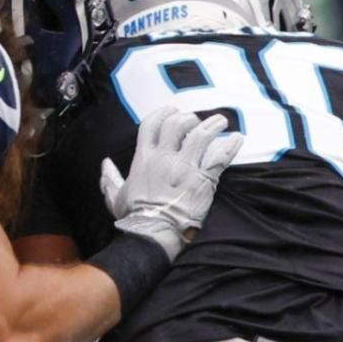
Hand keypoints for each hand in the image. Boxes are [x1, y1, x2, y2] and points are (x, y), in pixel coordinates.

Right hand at [101, 107, 244, 257]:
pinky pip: (221, 157)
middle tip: (197, 119)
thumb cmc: (136, 217)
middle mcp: (165, 158)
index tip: (172, 110)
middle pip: (177, 124)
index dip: (163, 113)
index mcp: (143, 158)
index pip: (152, 124)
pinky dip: (231, 145)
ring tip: (221, 120)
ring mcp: (185, 167)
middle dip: (188, 117)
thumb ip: (109, 179)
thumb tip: (104, 164)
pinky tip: (238, 138)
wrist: (155, 231)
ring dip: (212, 124)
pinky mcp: (204, 180)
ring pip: (201, 135)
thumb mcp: (116, 196)